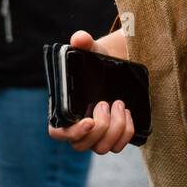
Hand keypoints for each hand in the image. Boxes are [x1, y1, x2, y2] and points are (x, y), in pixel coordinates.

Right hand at [47, 29, 134, 153]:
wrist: (117, 68)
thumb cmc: (97, 61)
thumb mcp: (92, 49)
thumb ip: (84, 42)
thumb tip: (79, 38)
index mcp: (64, 111)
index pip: (58, 133)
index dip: (72, 133)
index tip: (89, 121)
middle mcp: (78, 127)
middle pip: (81, 146)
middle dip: (100, 127)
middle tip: (108, 102)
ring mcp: (96, 135)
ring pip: (101, 148)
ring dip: (115, 128)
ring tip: (120, 104)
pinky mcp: (112, 136)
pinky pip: (118, 146)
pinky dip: (126, 133)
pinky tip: (128, 113)